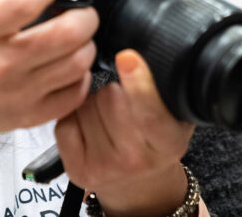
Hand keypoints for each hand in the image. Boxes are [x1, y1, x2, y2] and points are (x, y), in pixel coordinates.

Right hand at [0, 0, 98, 140]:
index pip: (27, 1)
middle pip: (66, 33)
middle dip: (84, 13)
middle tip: (81, 8)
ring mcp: (17, 92)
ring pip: (78, 62)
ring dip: (86, 42)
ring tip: (76, 34)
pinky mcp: (30, 115)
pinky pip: (75, 93)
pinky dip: (81, 75)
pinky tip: (69, 63)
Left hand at [55, 49, 194, 215]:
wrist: (138, 185)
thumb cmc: (155, 139)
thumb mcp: (176, 115)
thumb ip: (164, 89)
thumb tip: (136, 56)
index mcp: (169, 143)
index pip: (151, 112)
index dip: (139, 83)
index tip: (127, 56)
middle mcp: (137, 161)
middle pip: (110, 98)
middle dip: (114, 90)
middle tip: (124, 103)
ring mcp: (104, 168)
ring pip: (86, 106)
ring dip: (93, 102)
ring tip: (108, 118)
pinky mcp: (77, 171)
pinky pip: (65, 121)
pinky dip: (74, 117)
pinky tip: (90, 128)